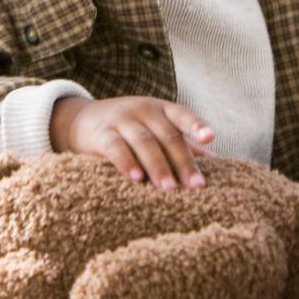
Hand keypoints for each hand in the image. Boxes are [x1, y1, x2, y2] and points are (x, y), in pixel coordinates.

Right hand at [49, 96, 214, 190]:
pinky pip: (115, 147)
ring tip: (169, 188)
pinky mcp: (101, 133)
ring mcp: (121, 119)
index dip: (197, 125)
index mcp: (161, 109)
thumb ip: (182, 143)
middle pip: (167, 135)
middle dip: (182, 162)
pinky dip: (126, 162)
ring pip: (144, 142)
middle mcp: (143, 110)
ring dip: (158, 166)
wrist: (81, 120)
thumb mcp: (155, 128)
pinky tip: (136, 178)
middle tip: (194, 187)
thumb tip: (218, 164)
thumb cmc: (129, 129)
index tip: (211, 138)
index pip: (182, 115)